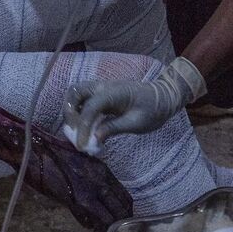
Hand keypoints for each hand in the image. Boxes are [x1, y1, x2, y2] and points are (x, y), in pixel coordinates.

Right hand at [22, 125, 134, 231]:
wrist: (29, 149)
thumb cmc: (45, 160)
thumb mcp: (70, 175)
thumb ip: (82, 195)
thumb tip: (87, 221)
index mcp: (102, 172)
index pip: (125, 199)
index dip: (125, 220)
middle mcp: (102, 180)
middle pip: (124, 212)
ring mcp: (92, 189)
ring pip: (114, 221)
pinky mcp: (79, 198)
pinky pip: (98, 223)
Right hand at [64, 58, 205, 151]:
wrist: (163, 98)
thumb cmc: (153, 110)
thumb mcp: (137, 123)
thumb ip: (114, 128)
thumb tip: (94, 138)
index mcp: (113, 92)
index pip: (90, 107)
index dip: (83, 127)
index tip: (82, 145)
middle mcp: (103, 86)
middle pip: (74, 92)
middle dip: (69, 113)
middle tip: (74, 134)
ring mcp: (101, 88)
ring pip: (76, 94)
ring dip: (71, 111)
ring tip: (76, 131)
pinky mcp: (101, 95)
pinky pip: (83, 100)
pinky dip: (79, 112)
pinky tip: (85, 128)